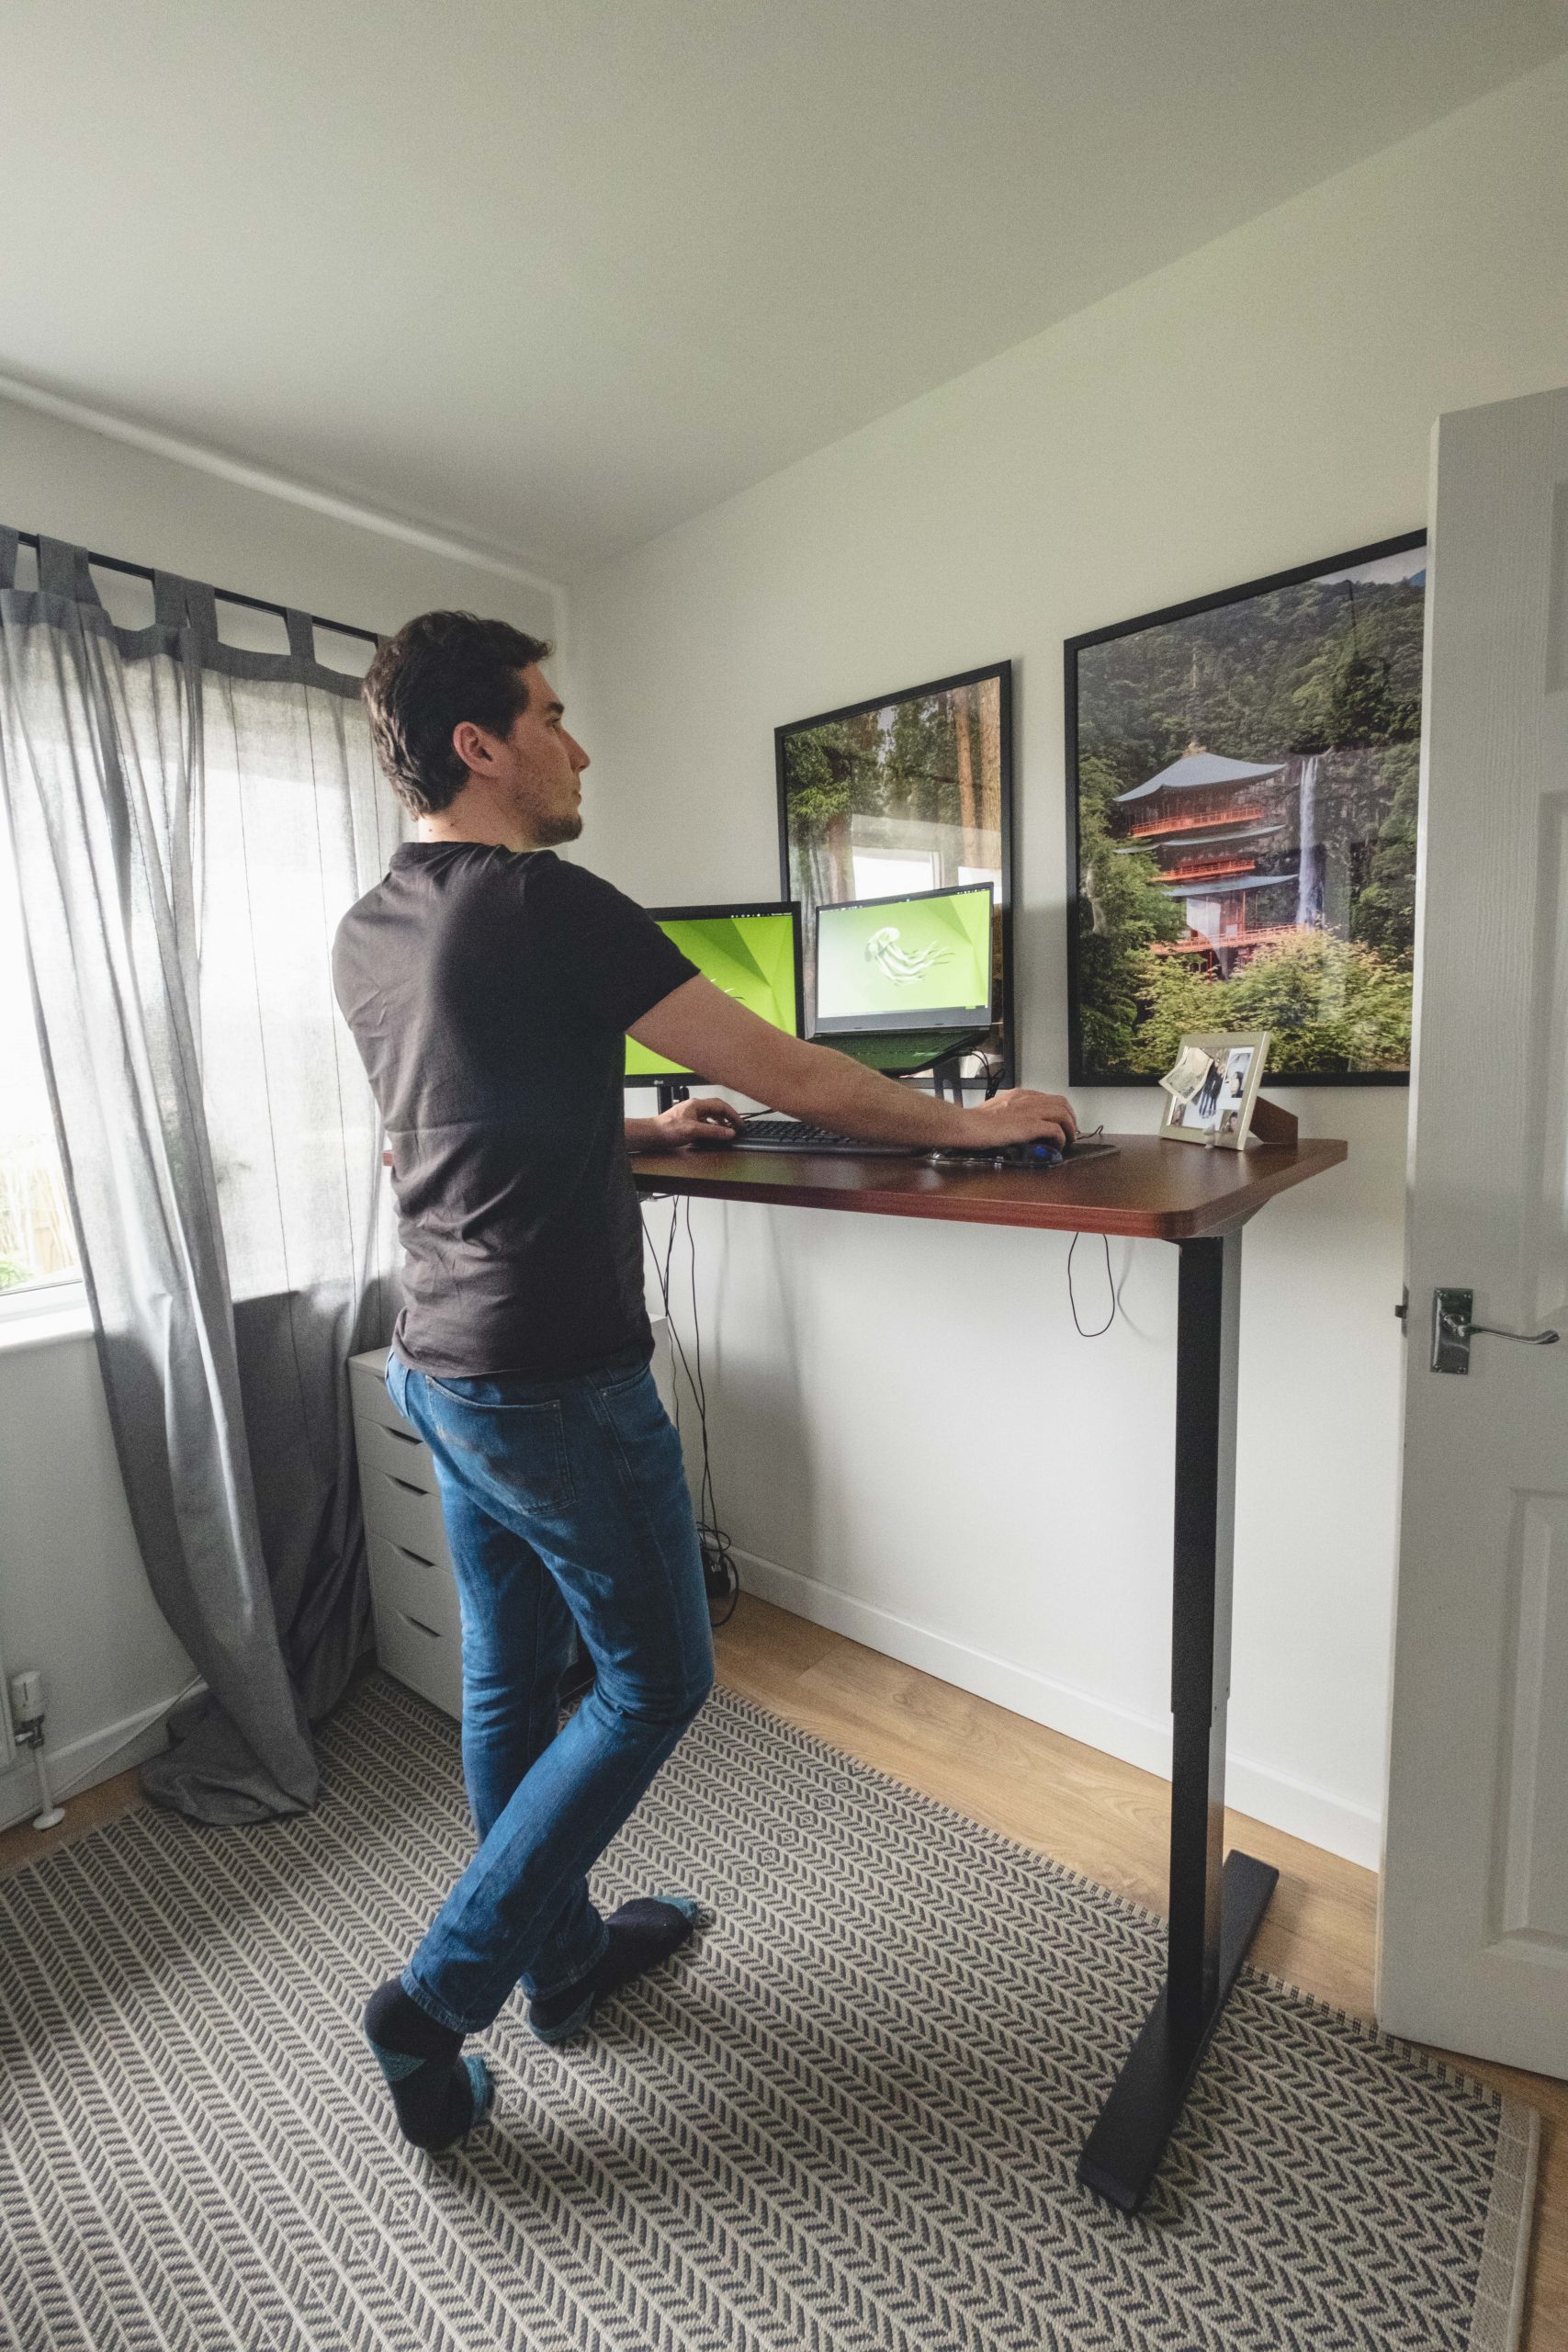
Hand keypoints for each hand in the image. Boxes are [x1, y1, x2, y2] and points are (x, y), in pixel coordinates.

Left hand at [651, 1096, 744, 1148]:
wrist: (652, 1135)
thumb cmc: (667, 1129)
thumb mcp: (694, 1130)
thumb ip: (713, 1131)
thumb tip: (729, 1132)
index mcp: (697, 1104)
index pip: (721, 1105)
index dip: (733, 1114)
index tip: (740, 1124)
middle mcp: (694, 1108)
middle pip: (717, 1110)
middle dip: (728, 1118)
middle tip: (736, 1127)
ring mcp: (690, 1115)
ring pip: (710, 1117)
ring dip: (720, 1124)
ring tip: (727, 1132)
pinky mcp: (687, 1123)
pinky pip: (704, 1123)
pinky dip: (711, 1129)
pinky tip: (712, 1135)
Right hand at [960, 1087, 1077, 1148]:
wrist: (968, 1125)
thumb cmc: (975, 1122)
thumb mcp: (996, 1110)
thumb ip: (1010, 1113)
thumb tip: (1016, 1125)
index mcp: (1020, 1095)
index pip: (1049, 1098)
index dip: (1060, 1111)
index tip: (1061, 1123)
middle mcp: (1028, 1099)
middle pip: (1062, 1103)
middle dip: (1070, 1118)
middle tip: (1070, 1132)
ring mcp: (1030, 1111)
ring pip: (1063, 1113)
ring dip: (1069, 1128)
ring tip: (1068, 1140)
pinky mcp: (1030, 1125)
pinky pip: (1056, 1129)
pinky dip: (1061, 1138)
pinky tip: (1058, 1146)